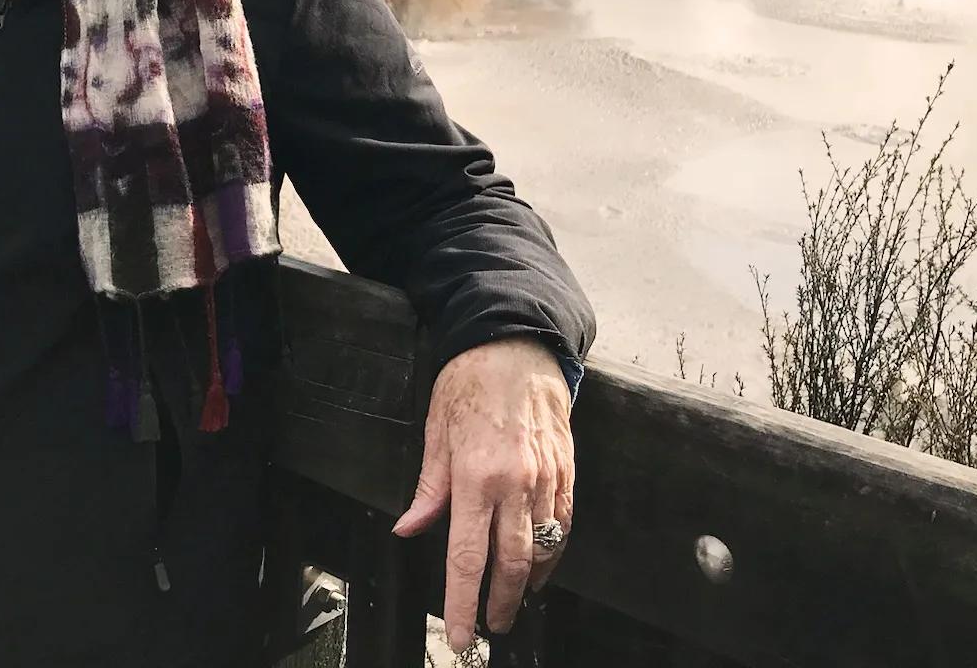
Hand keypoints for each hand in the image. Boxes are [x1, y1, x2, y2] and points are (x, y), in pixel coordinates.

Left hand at [391, 337, 574, 652]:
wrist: (518, 343)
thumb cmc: (470, 381)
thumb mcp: (435, 428)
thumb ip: (428, 486)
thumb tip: (410, 528)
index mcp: (474, 475)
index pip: (467, 556)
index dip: (463, 602)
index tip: (461, 634)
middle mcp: (514, 483)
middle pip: (510, 564)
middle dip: (499, 604)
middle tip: (489, 627)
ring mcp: (546, 478)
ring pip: (542, 549)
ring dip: (527, 583)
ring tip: (512, 601)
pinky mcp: (566, 469)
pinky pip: (563, 523)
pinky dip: (553, 552)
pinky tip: (540, 564)